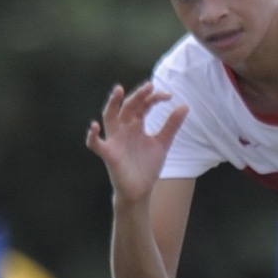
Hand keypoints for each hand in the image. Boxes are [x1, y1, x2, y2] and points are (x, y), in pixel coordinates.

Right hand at [84, 82, 182, 199]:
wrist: (140, 191)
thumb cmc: (147, 166)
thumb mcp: (162, 143)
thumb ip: (171, 125)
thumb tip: (185, 105)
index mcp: (136, 124)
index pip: (143, 105)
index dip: (154, 97)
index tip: (169, 95)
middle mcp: (124, 128)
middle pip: (128, 106)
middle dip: (138, 95)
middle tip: (149, 86)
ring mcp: (115, 140)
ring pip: (109, 117)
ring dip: (112, 104)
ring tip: (118, 90)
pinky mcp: (108, 154)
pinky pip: (95, 144)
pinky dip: (92, 136)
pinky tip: (95, 126)